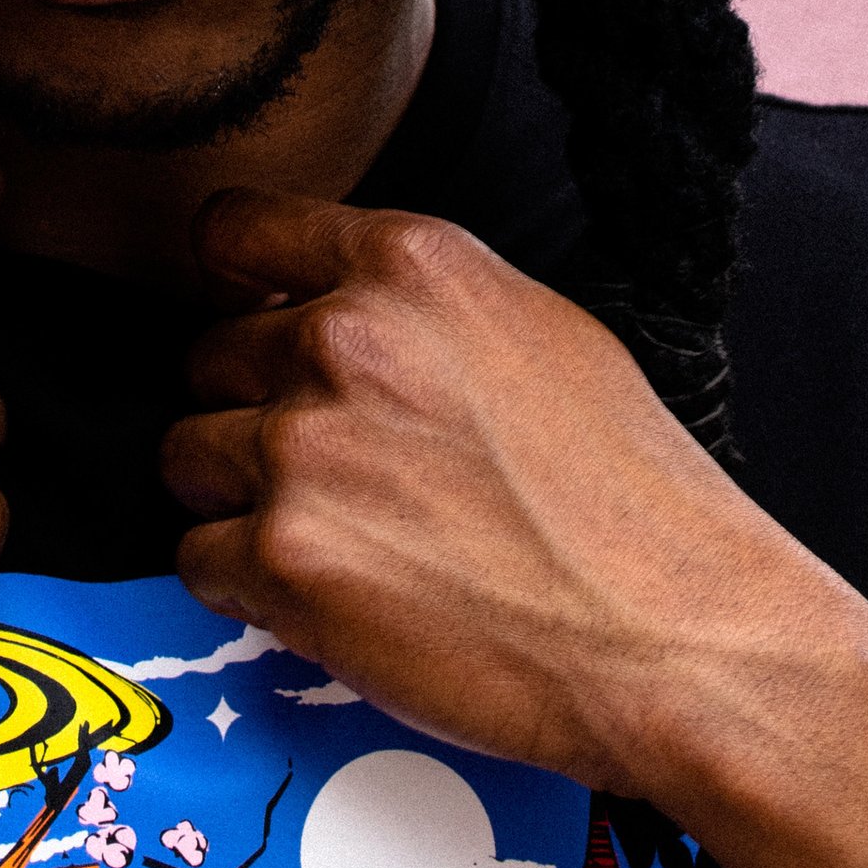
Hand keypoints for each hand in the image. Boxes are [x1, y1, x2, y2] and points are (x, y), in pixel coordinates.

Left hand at [159, 189, 867, 811]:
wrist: (679, 639)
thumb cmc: (633, 505)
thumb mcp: (541, 332)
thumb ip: (418, 307)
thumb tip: (330, 306)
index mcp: (412, 266)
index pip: (238, 228)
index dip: (235, 282)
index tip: (242, 312)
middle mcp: (344, 340)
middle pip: (209, 356)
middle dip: (254, 411)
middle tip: (334, 470)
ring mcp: (304, 449)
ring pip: (188, 458)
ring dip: (241, 500)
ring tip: (339, 538)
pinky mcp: (284, 559)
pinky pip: (197, 560)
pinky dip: (246, 586)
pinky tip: (332, 595)